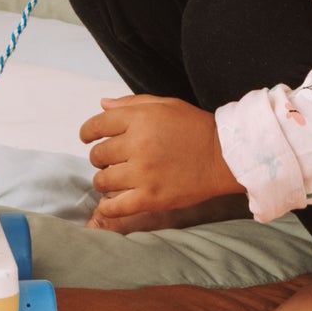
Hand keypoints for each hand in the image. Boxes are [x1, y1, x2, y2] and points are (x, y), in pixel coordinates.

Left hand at [79, 95, 244, 219]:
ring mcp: (143, 173)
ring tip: (117, 177)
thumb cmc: (194, 127)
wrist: (223, 156)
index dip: (88, 132)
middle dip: (101, 156)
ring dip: (104, 179)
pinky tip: (108, 203)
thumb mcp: (165, 105)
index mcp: (139, 119)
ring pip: (102, 180)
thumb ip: (131, 104)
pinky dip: (107, 207)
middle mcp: (138, 144)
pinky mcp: (151, 197)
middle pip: (98, 154)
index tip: (88, 138)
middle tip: (113, 159)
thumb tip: (102, 104)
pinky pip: (115, 207)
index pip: (97, 125)